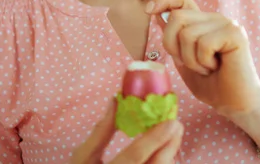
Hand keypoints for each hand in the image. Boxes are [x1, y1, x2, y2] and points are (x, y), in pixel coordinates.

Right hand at [69, 98, 183, 163]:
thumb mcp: (82, 158)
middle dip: (169, 146)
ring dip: (168, 155)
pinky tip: (162, 153)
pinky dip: (161, 163)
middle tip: (177, 125)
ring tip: (171, 138)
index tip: (171, 121)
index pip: (135, 156)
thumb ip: (99, 132)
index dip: (154, 138)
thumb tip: (115, 101)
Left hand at [146, 0, 259, 118]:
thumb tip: (156, 12)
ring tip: (207, 67)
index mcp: (201, 21)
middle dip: (174, 46)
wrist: (235, 104)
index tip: (149, 10)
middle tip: (192, 63)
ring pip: (188, 33)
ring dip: (192, 60)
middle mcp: (213, 17)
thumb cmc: (211, 83)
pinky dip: (204, 61)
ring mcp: (225, 23)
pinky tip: (217, 67)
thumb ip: (173, 36)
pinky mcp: (235, 33)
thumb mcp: (183, 58)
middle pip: (177, 17)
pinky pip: (204, 43)